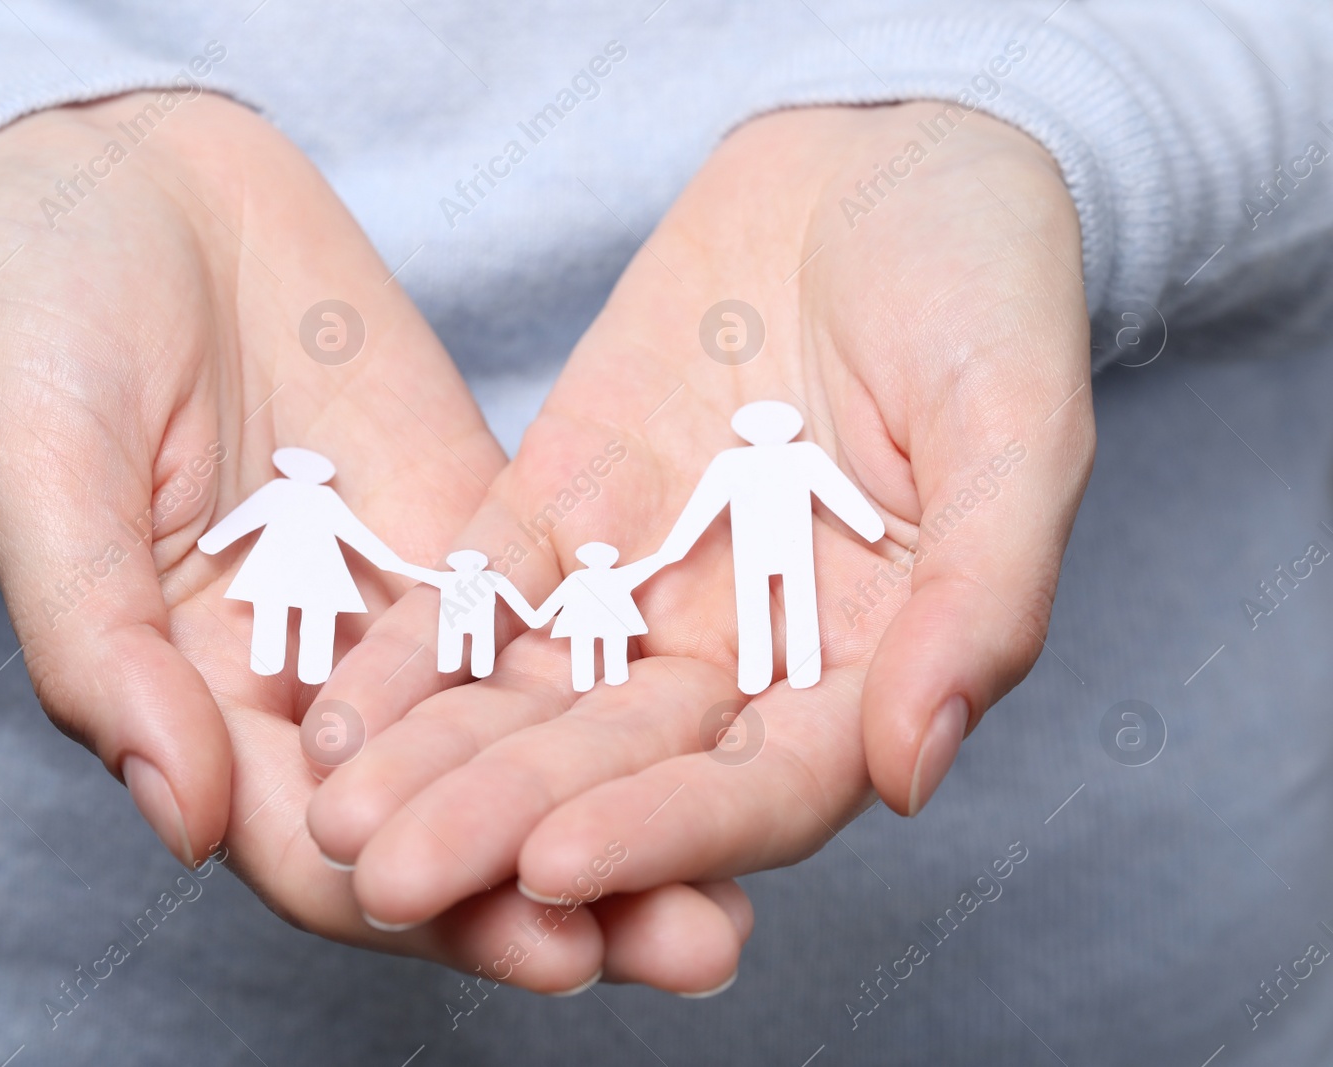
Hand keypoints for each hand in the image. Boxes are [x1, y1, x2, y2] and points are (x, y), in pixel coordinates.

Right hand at [0, 90, 749, 990]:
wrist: (121, 180)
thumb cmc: (35, 318)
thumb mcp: (41, 471)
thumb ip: (104, 645)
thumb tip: (181, 820)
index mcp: (192, 700)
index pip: (318, 845)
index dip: (432, 907)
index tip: (554, 953)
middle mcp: (307, 682)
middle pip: (447, 813)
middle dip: (568, 887)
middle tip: (698, 946)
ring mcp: (396, 602)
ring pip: (516, 729)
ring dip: (625, 800)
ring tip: (746, 867)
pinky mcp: (464, 519)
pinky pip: (553, 605)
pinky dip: (630, 667)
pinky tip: (728, 714)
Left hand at [306, 105, 1092, 969]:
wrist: (877, 167)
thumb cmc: (983, 286)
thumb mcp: (1016, 425)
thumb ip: (982, 595)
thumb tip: (912, 770)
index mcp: (864, 668)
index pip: (758, 787)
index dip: (663, 835)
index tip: (555, 868)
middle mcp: (741, 657)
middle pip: (617, 769)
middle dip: (502, 825)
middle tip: (383, 883)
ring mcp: (642, 588)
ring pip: (530, 702)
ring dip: (433, 765)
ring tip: (331, 819)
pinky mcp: (562, 514)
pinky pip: (479, 596)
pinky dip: (411, 652)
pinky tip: (333, 704)